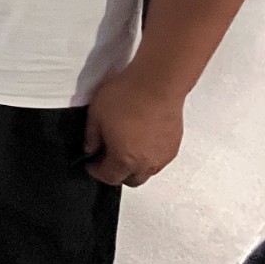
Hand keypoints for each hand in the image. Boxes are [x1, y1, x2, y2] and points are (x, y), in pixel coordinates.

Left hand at [83, 68, 184, 186]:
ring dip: (135, 167)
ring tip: (126, 148)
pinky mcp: (174, 145)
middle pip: (130, 180)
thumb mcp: (96, 115)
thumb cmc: (128, 96)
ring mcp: (162, 155)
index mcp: (124, 159)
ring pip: (147, 172)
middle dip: (117, 173)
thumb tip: (90, 147)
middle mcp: (146, 163)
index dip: (96, 171)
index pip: (109, 177)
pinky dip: (149, 156)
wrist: (156, 83)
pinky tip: (142, 140)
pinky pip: (159, 159)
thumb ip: (91, 136)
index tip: (91, 164)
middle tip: (107, 158)